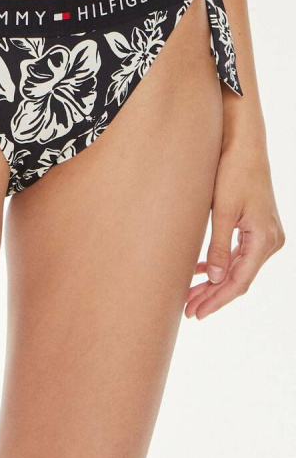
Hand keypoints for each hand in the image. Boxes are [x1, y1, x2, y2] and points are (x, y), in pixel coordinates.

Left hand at [185, 141, 283, 319]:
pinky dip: (222, 264)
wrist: (245, 145)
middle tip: (188, 310)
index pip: (239, 282)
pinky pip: (241, 254)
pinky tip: (202, 271)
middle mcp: (270, 241)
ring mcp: (266, 235)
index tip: (196, 312)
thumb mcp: (222, 211)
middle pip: (240, 279)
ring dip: (216, 282)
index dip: (216, 300)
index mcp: (264, 240)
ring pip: (239, 268)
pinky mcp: (257, 227)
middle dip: (213, 295)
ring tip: (191, 294)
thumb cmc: (233, 172)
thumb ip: (219, 246)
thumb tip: (216, 279)